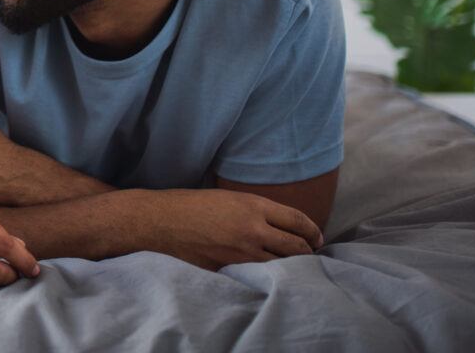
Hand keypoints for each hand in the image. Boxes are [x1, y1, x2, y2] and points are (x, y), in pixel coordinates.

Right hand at [123, 188, 324, 269]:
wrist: (157, 221)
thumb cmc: (187, 204)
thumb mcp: (226, 198)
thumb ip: (253, 210)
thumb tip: (276, 224)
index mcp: (253, 206)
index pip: (298, 221)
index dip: (313, 231)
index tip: (317, 237)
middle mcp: (252, 229)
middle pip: (296, 247)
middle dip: (308, 252)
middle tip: (310, 254)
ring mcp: (241, 253)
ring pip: (282, 265)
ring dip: (292, 267)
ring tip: (294, 267)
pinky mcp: (229, 269)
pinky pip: (257, 276)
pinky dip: (266, 276)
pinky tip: (266, 275)